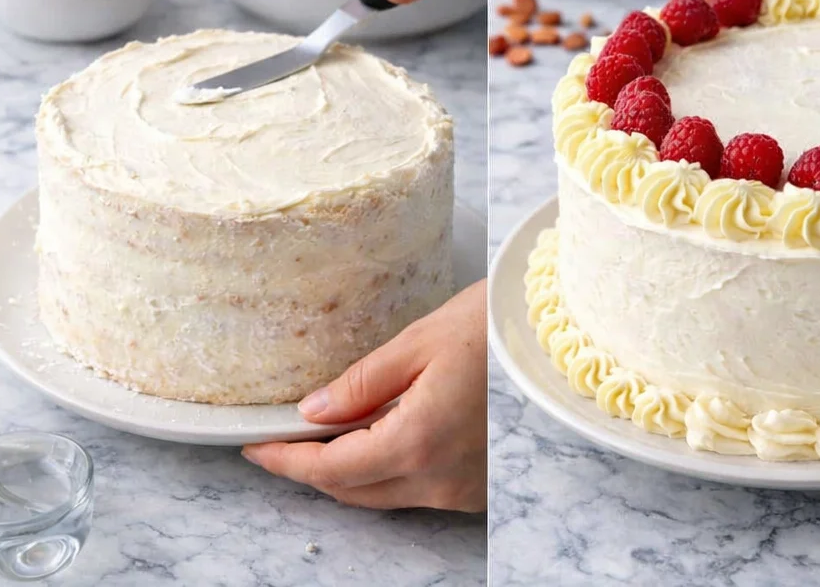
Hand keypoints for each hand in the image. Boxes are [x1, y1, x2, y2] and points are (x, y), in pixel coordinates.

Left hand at [242, 282, 486, 511]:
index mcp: (418, 441)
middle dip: (311, 469)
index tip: (255, 448)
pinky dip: (388, 468)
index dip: (286, 461)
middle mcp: (440, 478)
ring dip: (349, 470)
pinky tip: (379, 434)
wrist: (565, 336)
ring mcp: (464, 489)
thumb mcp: (421, 340)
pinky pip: (418, 488)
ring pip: (385, 494)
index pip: (332, 469)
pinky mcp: (482, 486)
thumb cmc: (498, 325)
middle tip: (280, 438)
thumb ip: (363, 381)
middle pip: (354, 491)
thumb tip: (313, 410)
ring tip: (324, 431)